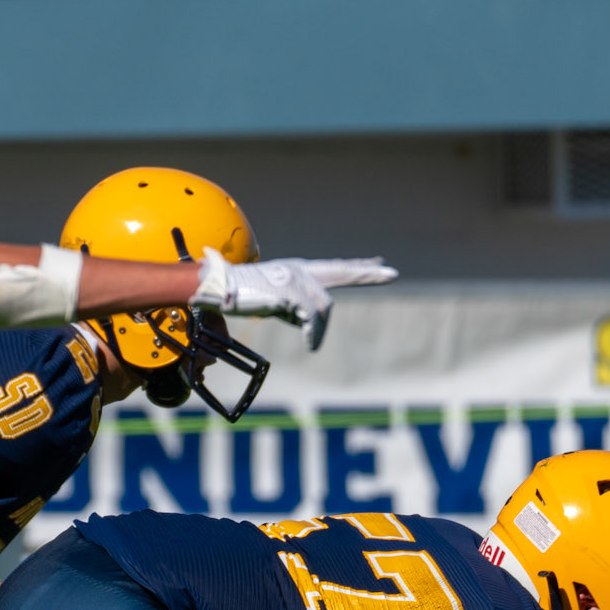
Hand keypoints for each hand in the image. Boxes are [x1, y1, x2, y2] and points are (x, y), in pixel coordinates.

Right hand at [191, 250, 396, 351]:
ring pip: (324, 306)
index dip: (357, 268)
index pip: (334, 268)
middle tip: (393, 273)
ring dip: (320, 329)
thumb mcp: (272, 303)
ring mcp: (294, 278)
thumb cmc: (238, 297)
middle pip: (340, 273)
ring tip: (313, 341)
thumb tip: (306, 321)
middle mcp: (299, 270)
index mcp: (296, 270)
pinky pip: (312, 316)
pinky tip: (312, 344)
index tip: (379, 265)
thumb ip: (292, 307)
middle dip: (367, 274)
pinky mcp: (289, 291)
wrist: (216, 288)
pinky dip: (315, 334)